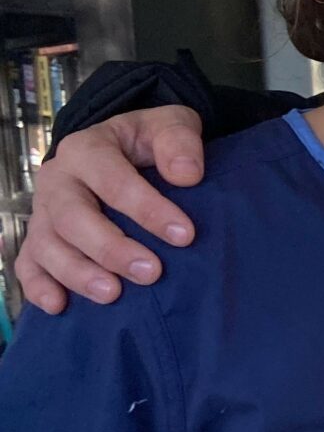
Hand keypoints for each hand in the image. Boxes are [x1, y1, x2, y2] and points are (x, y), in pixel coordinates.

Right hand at [17, 106, 204, 313]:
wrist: (120, 150)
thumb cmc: (147, 142)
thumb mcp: (169, 125)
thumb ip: (179, 142)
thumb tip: (187, 175)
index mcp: (87, 149)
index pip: (112, 179)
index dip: (147, 208)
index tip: (184, 235)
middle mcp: (58, 180)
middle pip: (73, 217)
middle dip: (111, 248)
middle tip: (150, 272)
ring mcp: (43, 213)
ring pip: (48, 245)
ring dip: (78, 273)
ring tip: (112, 294)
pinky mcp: (37, 240)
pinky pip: (28, 265)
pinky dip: (39, 287)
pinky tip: (58, 306)